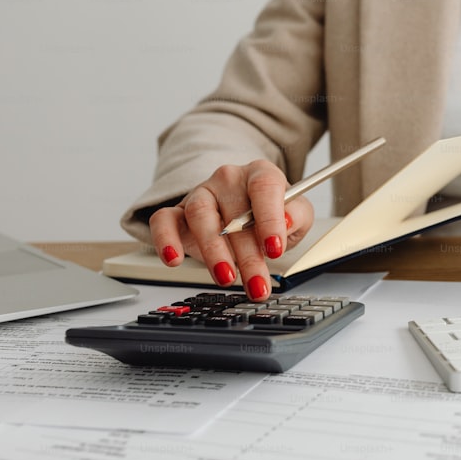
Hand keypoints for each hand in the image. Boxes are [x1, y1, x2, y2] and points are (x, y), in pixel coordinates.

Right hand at [148, 160, 314, 300]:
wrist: (246, 212)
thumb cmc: (271, 213)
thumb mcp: (297, 213)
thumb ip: (297, 215)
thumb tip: (287, 221)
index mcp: (260, 174)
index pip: (264, 188)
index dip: (270, 219)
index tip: (275, 249)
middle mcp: (229, 180)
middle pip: (234, 214)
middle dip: (248, 256)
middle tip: (257, 284)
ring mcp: (201, 194)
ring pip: (200, 216)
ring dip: (214, 252)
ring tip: (226, 277)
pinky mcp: (178, 212)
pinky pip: (163, 220)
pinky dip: (165, 239)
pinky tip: (173, 259)